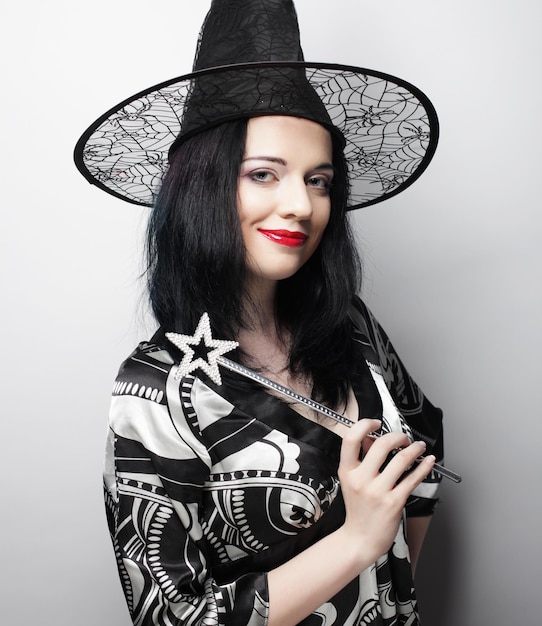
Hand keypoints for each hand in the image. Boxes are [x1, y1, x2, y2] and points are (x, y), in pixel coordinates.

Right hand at [338, 419, 434, 563]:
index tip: (376, 423)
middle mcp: (361, 479)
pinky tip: (428, 461)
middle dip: (398, 436)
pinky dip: (424, 466)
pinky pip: (413, 478)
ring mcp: (378, 491)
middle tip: (403, 438)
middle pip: (382, 444)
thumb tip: (373, 438)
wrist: (360, 540)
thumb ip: (362, 459)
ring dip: (415, 448)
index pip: (351, 438)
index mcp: (347, 471)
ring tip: (419, 447)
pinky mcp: (394, 502)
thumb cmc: (358, 510)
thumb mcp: (352, 481)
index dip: (365, 425)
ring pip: (401, 459)